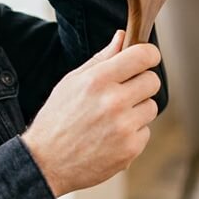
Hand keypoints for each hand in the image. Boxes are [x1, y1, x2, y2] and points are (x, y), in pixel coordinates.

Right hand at [21, 31, 162, 195]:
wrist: (46, 162)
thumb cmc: (57, 118)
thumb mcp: (72, 82)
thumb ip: (101, 58)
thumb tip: (123, 36)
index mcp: (98, 80)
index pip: (143, 55)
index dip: (149, 54)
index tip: (147, 58)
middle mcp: (113, 101)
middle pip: (152, 81)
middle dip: (141, 83)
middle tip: (124, 92)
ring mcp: (124, 127)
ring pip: (151, 107)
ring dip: (137, 110)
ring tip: (111, 118)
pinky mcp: (130, 149)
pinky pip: (145, 131)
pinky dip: (132, 133)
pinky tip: (110, 137)